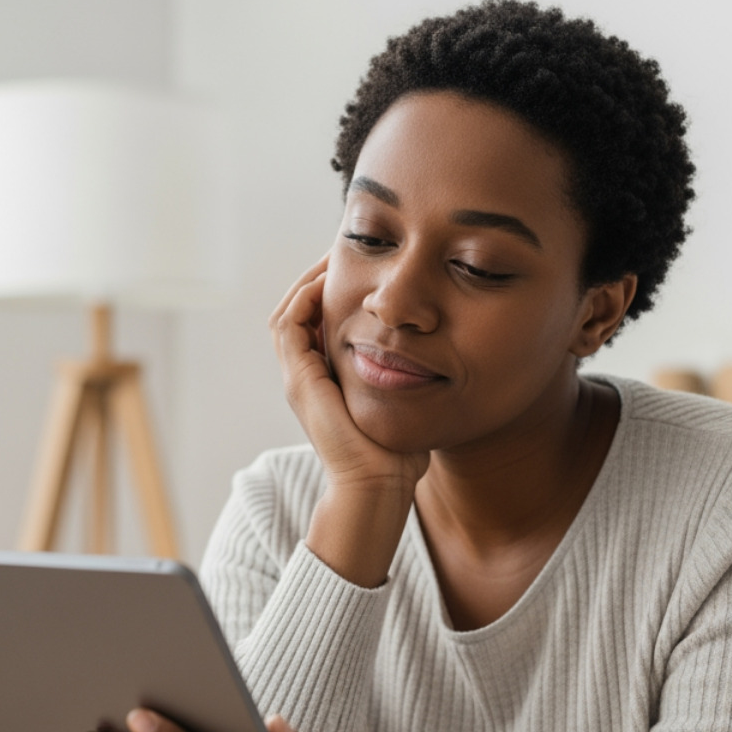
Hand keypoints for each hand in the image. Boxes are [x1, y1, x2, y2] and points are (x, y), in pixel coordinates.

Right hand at [270, 255, 429, 585]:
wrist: (379, 489)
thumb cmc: (400, 452)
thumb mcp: (409, 397)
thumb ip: (413, 371)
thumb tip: (442, 346)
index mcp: (329, 374)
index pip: (324, 315)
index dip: (342, 283)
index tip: (371, 257)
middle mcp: (307, 373)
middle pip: (303, 306)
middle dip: (324, 272)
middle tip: (350, 242)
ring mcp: (299, 377)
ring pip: (290, 309)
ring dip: (312, 277)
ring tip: (339, 251)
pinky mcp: (299, 381)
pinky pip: (289, 325)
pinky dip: (305, 297)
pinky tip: (331, 278)